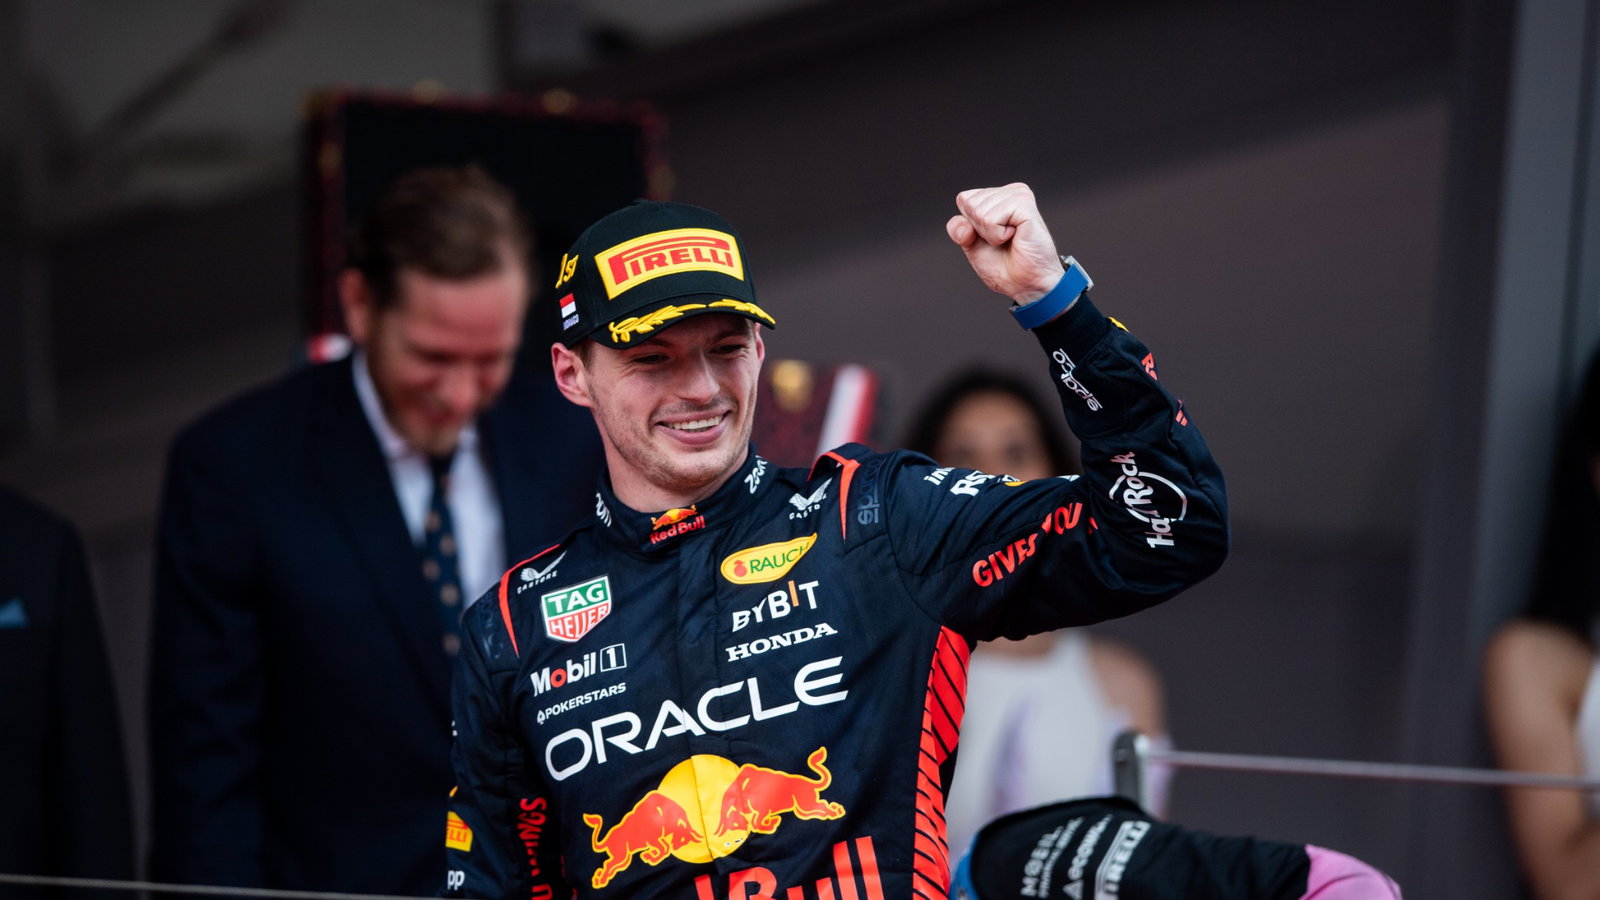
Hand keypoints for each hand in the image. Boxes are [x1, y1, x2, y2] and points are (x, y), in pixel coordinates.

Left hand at [946, 183, 1063, 303]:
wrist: (1026, 284)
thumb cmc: (1005, 266)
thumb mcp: (972, 246)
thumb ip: (959, 230)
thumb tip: (962, 222)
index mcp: (999, 196)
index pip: (963, 199)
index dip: (969, 225)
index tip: (990, 237)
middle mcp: (1010, 192)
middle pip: (969, 204)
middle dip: (979, 230)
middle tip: (1002, 240)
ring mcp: (1018, 195)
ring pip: (979, 211)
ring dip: (990, 235)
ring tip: (1010, 239)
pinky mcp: (1024, 204)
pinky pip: (990, 219)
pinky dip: (997, 236)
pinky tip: (1015, 237)